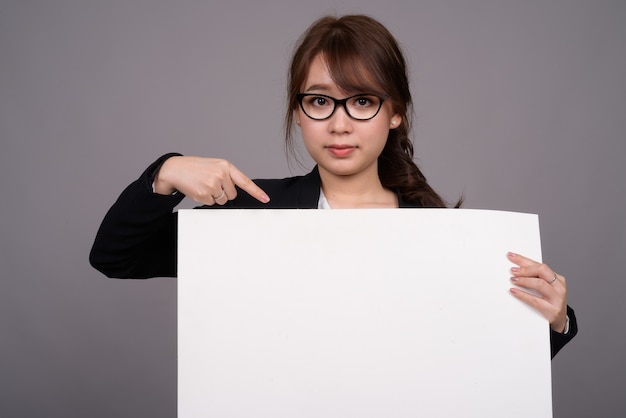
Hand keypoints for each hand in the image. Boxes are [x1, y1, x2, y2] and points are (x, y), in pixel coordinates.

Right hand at [153, 156, 269, 205]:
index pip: (245, 181)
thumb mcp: (214, 166)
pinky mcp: (205, 194)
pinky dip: (206, 199)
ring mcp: (213, 184)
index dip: (256, 192)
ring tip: (204, 185)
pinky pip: (212, 203)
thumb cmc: (196, 168)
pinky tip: (199, 189)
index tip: (265, 199)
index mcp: (226, 166)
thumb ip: (227, 175)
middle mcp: (221, 174)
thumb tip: (236, 192)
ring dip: (214, 196)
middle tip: (211, 183)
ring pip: (223, 200)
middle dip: (224, 192)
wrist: (175, 169)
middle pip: (233, 195)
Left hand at [507, 252, 567, 332]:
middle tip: (512, 270)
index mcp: (557, 278)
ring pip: (540, 284)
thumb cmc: (549, 301)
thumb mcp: (545, 288)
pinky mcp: (552, 310)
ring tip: (513, 280)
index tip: (511, 256)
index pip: (540, 265)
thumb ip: (534, 278)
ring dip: (524, 280)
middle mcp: (558, 286)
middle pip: (542, 270)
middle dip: (525, 269)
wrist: (559, 321)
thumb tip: (515, 268)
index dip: (524, 260)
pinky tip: (514, 291)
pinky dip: (523, 295)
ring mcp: (557, 298)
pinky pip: (535, 300)